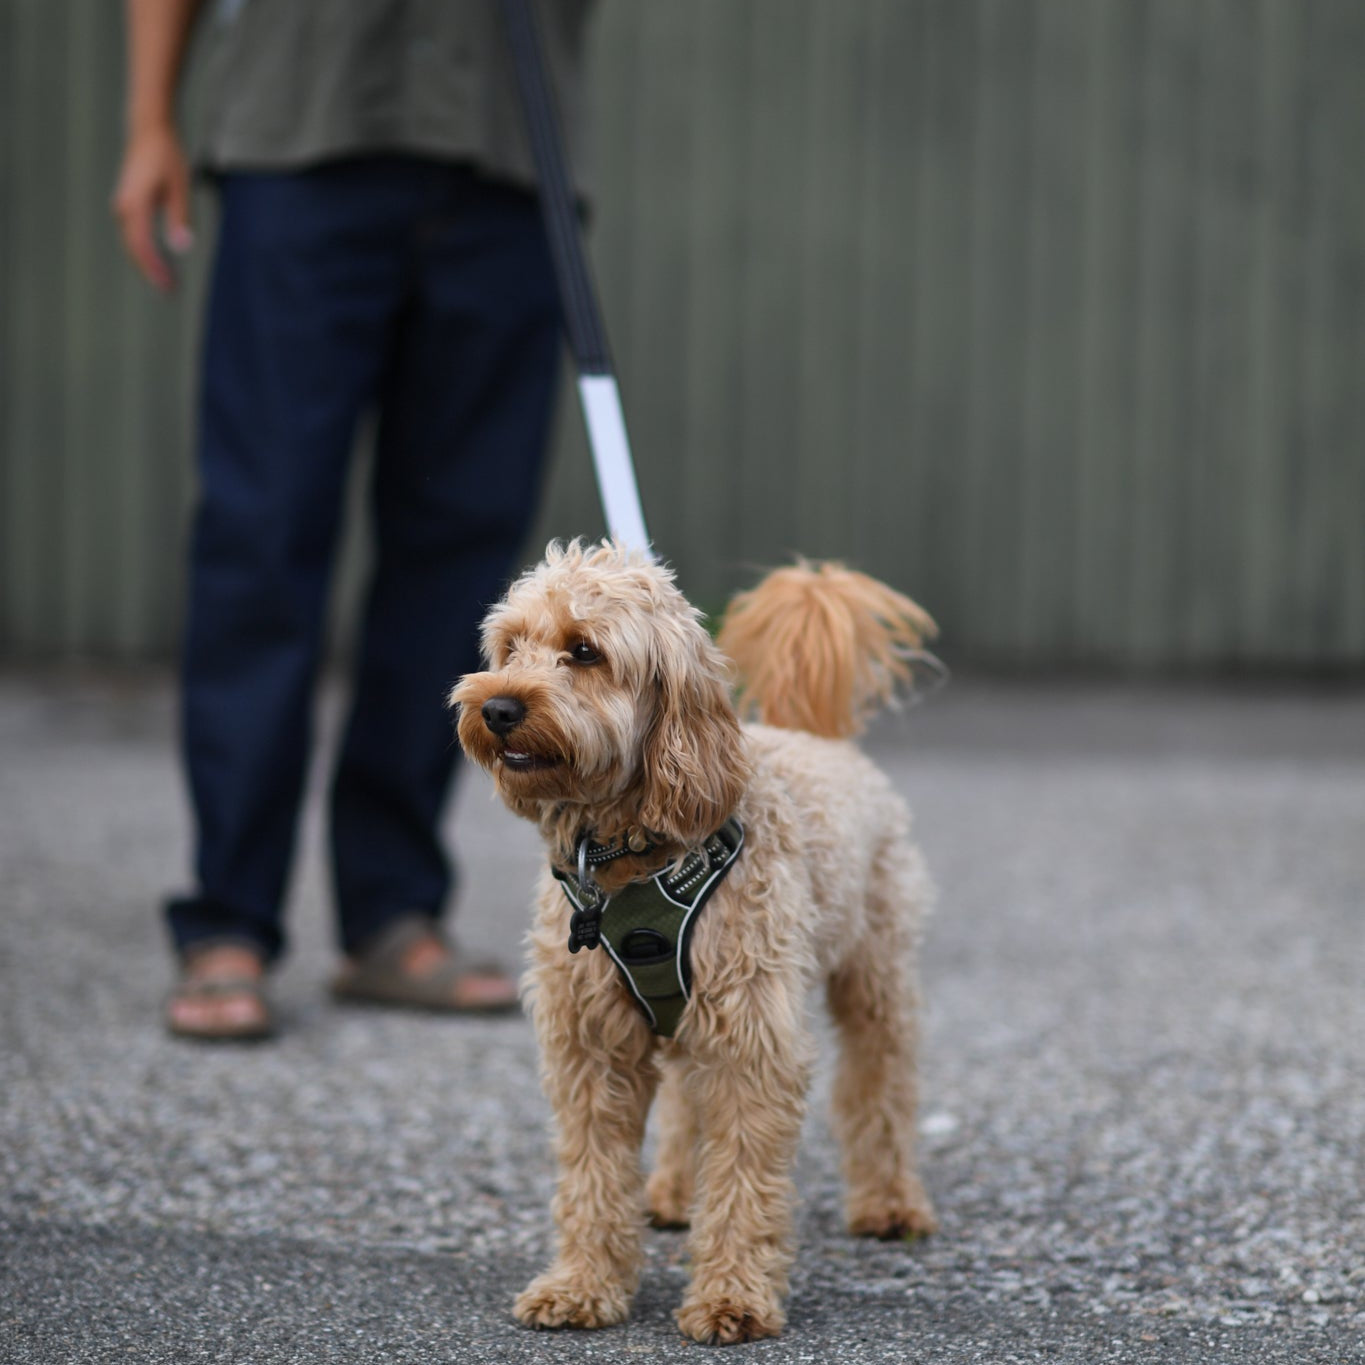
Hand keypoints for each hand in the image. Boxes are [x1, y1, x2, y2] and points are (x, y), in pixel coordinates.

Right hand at [111, 122, 193, 291]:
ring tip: (167, 281)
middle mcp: (123, 208)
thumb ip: (179, 218)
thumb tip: (181, 248)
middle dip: (151, 272)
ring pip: (132, 244)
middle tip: (170, 291)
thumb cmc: (167, 156)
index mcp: (135, 205)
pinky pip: (134, 235)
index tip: (169, 285)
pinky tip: (160, 261)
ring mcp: (122, 207)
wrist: (148, 130)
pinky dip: (145, 251)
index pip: (142, 246)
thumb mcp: (180, 187)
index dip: (155, 269)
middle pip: (135, 249)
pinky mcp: (127, 206)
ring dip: (148, 264)